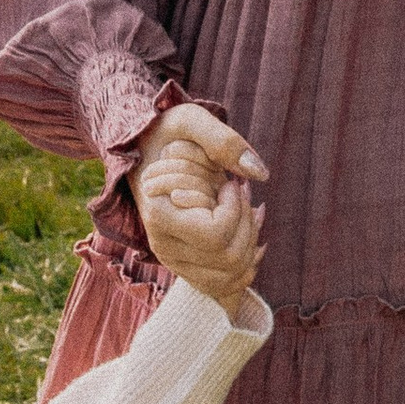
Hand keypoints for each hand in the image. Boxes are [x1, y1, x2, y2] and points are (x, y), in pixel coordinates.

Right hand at [131, 102, 267, 311]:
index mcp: (157, 214)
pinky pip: (228, 283)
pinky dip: (249, 257)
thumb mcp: (190, 120)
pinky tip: (248, 224)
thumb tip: (260, 174)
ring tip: (244, 204)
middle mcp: (162, 245)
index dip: (232, 207)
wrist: (144, 149)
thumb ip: (223, 142)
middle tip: (238, 188)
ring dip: (251, 236)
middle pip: (229, 257)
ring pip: (232, 272)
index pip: (214, 235)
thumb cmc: (165, 131)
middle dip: (246, 220)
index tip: (226, 182)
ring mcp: (174, 259)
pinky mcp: (186, 264)